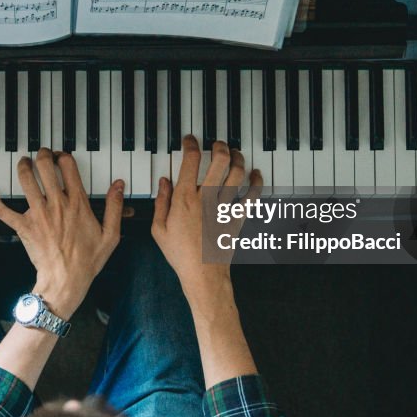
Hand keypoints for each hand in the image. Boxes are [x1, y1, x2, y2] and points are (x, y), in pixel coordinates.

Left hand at [0, 148, 123, 318]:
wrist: (65, 281)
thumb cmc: (87, 261)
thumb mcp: (111, 235)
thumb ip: (114, 207)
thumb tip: (118, 186)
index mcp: (77, 203)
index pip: (68, 167)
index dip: (64, 156)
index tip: (62, 156)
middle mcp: (56, 204)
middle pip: (45, 167)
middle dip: (42, 155)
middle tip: (42, 154)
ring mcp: (38, 214)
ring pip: (26, 181)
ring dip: (23, 167)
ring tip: (24, 162)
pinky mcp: (24, 227)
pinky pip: (4, 210)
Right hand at [151, 135, 260, 309]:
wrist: (203, 275)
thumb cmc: (180, 254)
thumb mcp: (159, 228)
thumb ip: (161, 202)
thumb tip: (164, 181)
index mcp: (184, 199)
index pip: (190, 161)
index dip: (191, 145)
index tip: (190, 140)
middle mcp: (206, 199)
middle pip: (219, 161)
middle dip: (219, 146)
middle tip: (216, 143)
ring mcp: (225, 208)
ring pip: (237, 173)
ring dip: (238, 158)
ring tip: (234, 153)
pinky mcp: (238, 218)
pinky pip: (252, 196)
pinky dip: (257, 182)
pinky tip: (256, 173)